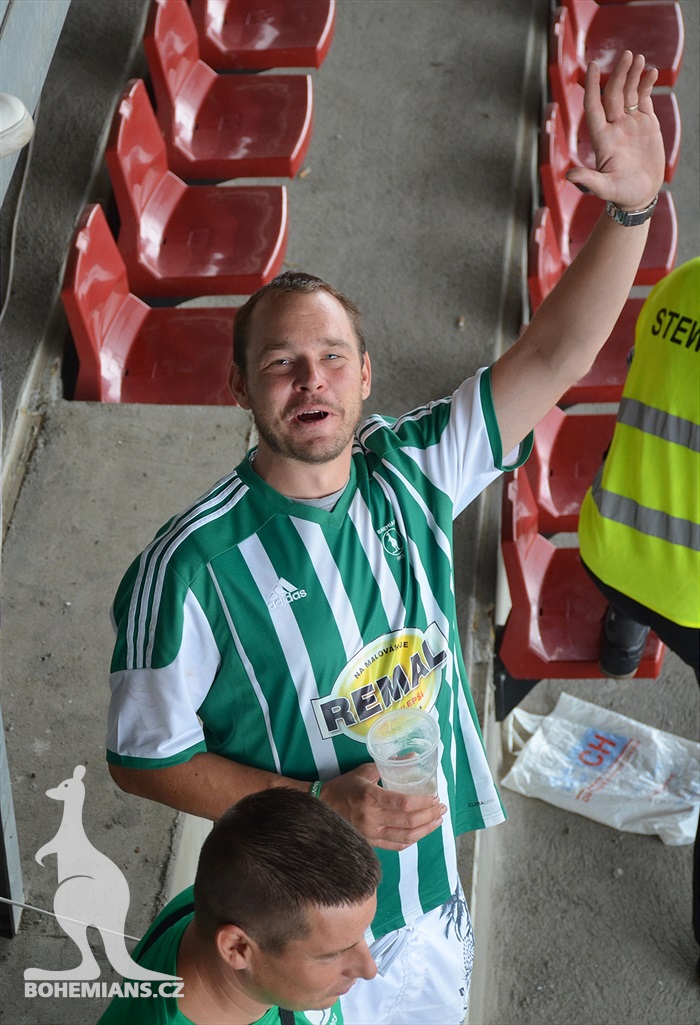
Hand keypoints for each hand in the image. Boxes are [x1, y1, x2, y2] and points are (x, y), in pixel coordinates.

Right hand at [320, 763, 446, 850]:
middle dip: (430, 815)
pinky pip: (396, 846)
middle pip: (409, 822)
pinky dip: (412, 840)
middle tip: (441, 808)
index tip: (435, 797)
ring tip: (437, 821)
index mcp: (371, 798)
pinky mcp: (370, 843)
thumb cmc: (344, 787)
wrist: (321, 807)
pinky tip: (420, 832)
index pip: (404, 803)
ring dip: (426, 830)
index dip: (424, 802)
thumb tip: (412, 756)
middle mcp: (372, 818)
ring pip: (406, 837)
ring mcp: (371, 834)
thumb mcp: (364, 771)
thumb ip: (388, 764)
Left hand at [566, 51, 664, 210]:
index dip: (591, 86)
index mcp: (602, 137)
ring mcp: (629, 124)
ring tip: (639, 58)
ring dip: (632, 75)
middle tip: (628, 55)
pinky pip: (643, 99)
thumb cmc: (621, 194)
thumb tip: (569, 176)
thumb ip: (589, 180)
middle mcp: (614, 127)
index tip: (592, 66)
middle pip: (613, 94)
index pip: (594, 106)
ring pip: (628, 93)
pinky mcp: (645, 124)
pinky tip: (651, 72)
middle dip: (619, 74)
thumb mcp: (605, 188)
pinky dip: (646, 85)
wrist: (640, 196)